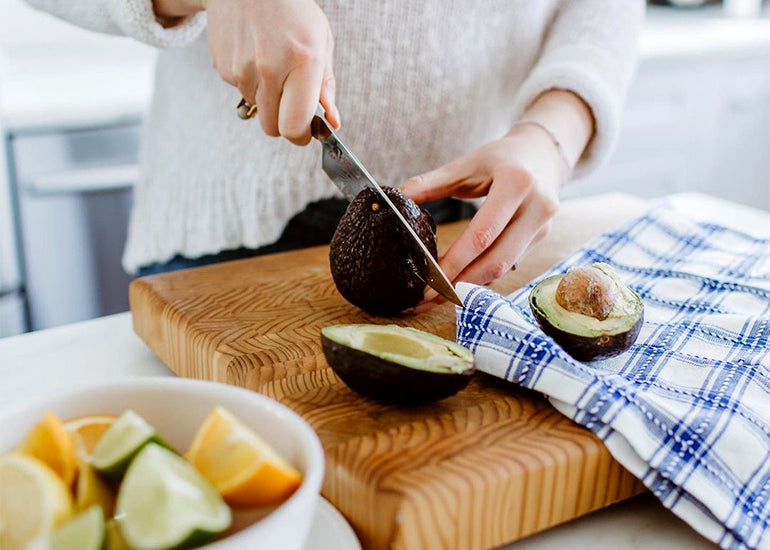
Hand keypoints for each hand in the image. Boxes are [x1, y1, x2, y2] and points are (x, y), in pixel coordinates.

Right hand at [155, 0, 338, 144]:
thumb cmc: (292, 12)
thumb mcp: (321, 42)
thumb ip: (326, 86)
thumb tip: (332, 123)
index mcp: (302, 62)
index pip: (295, 125)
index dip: (301, 136)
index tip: (306, 131)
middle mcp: (269, 68)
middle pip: (272, 129)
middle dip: (284, 123)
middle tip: (292, 103)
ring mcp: (241, 68)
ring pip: (257, 110)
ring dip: (267, 99)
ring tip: (272, 66)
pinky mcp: (222, 68)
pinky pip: (241, 92)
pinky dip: (250, 83)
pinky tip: (255, 56)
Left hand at [401, 124, 566, 304]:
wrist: (543, 153)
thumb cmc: (501, 157)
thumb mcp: (467, 163)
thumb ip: (433, 182)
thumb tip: (399, 197)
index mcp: (516, 184)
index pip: (482, 235)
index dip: (455, 262)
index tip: (428, 280)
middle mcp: (536, 208)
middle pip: (496, 261)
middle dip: (460, 284)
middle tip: (428, 298)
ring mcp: (542, 226)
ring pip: (503, 268)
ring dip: (470, 285)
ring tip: (438, 295)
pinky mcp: (541, 238)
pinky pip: (508, 264)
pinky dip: (482, 275)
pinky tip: (460, 281)